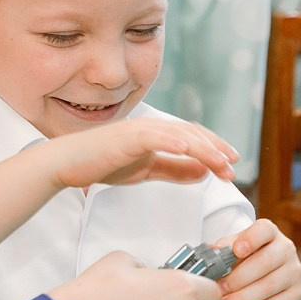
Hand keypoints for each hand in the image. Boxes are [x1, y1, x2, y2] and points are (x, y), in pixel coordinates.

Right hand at [43, 118, 237, 190]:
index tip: (231, 164)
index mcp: (157, 134)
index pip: (193, 137)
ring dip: (203, 149)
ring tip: (220, 164)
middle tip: (232, 168)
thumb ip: (174, 170)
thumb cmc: (101, 163)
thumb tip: (203, 172)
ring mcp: (140, 130)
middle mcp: (152, 127)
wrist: (68, 163)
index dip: (214, 148)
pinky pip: (156, 137)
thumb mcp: (146, 170)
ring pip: (180, 135)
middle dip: (216, 150)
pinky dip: (174, 141)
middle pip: (193, 134)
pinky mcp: (127, 136)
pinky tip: (188, 150)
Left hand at [211, 219, 300, 299]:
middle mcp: (286, 249)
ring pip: (268, 287)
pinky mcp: (296, 294)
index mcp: (269, 232)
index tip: (236, 251)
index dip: (251, 239)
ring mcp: (294, 272)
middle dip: (238, 279)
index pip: (264, 230)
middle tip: (217, 291)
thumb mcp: (234, 249)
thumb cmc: (246, 259)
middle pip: (265, 262)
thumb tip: (212, 250)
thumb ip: (224, 249)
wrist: (267, 280)